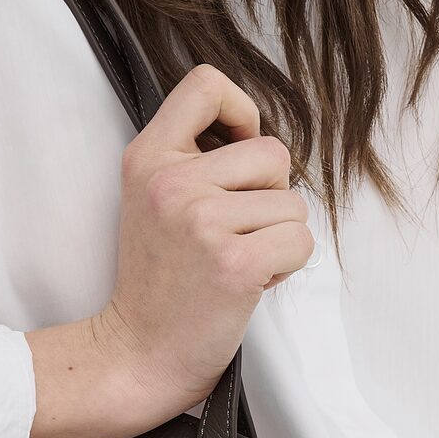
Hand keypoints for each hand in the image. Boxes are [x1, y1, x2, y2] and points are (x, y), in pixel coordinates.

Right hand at [21, 65, 313, 437]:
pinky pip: (301, 241)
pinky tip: (249, 283)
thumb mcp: (149, 198)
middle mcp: (172, 183)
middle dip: (270, 196)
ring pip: (294, 203)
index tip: (237, 149)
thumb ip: (191, 156)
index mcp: (147, 158)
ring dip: (278, 236)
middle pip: (272, 153)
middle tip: (234, 231)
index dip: (240, 112)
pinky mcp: (236, 262)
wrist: (137, 352)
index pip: (206, 84)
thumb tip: (252, 128)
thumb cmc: (157, 278)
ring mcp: (203, 222)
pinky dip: (286, 267)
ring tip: (236, 260)